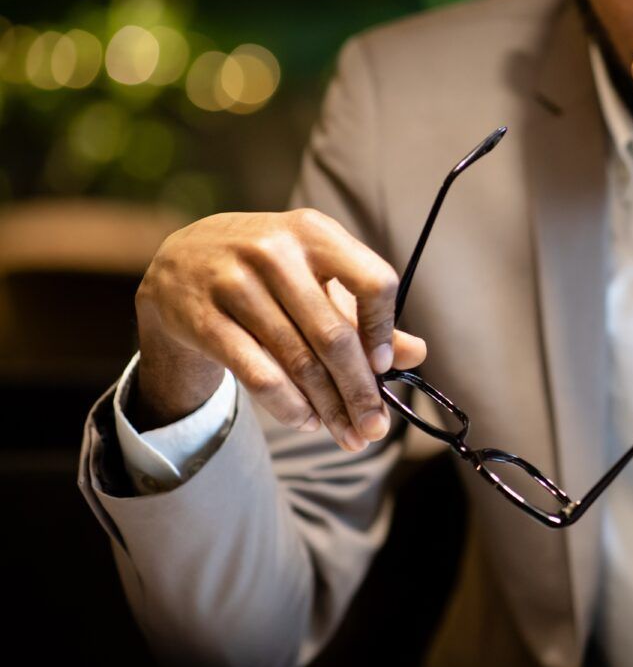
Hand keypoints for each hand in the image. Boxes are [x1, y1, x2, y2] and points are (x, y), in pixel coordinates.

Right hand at [132, 209, 426, 450]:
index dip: (384, 329)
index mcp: (315, 233)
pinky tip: (306, 420)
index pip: (373, 281)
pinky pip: (258, 374)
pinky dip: (288, 406)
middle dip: (360, 392)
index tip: (384, 367)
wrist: (181, 261)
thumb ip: (367, 314)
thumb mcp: (318, 278)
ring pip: (297, 362)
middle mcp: (275, 251)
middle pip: (334, 336)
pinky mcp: (203, 318)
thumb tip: (416, 354)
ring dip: (328, 407)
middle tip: (375, 429)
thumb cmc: (270, 272)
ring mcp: (234, 283)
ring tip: (346, 433)